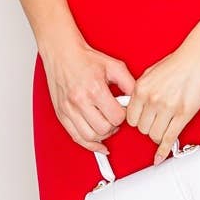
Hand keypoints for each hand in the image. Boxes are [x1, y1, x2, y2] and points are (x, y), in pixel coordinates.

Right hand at [40, 38, 135, 154]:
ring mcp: (69, 109)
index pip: (116, 117)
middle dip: (114, 126)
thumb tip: (138, 100)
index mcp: (94, 89)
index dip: (124, 116)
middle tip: (115, 117)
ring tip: (106, 125)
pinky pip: (76, 137)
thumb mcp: (114, 66)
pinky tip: (99, 145)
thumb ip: (129, 84)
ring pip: (90, 137)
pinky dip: (89, 145)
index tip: (122, 110)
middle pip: (104, 129)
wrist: (62, 54)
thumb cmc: (86, 59)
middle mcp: (80, 101)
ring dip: (103, 135)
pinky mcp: (61, 114)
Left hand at [126, 37, 199, 162]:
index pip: (130, 118)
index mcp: (141, 89)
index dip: (136, 121)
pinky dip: (164, 150)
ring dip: (159, 134)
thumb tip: (133, 107)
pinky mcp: (183, 114)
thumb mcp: (149, 73)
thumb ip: (140, 92)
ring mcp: (168, 108)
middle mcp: (152, 99)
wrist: (198, 58)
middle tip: (156, 122)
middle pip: (142, 129)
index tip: (141, 121)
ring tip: (164, 127)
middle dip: (148, 127)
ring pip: (155, 135)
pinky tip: (160, 156)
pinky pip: (170, 138)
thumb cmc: (177, 63)